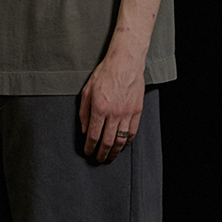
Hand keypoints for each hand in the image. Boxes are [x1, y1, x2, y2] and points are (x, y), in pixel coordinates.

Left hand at [79, 44, 144, 158]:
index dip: (90, 147)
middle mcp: (114, 114)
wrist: (125, 62)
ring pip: (121, 140)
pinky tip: (122, 145)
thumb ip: (84, 112)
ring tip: (110, 156)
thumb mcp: (87, 91)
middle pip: (107, 142)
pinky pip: (132, 132)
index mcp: (99, 109)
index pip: (93, 136)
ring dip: (114, 151)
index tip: (88, 152)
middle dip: (102, 154)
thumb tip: (85, 130)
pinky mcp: (137, 111)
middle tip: (99, 159)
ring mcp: (127, 113)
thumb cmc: (105, 74)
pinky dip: (127, 142)